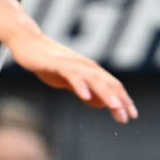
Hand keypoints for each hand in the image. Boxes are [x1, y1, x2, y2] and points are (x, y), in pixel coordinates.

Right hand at [6, 31, 137, 123]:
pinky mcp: (58, 64)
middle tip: (127, 117)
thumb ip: (84, 90)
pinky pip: (72, 75)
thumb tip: (99, 102)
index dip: (123, 99)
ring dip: (106, 93)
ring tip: (115, 107)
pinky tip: (86, 96)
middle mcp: (85, 66)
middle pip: (107, 83)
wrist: (27, 43)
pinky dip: (80, 85)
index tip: (132, 114)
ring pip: (94, 79)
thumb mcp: (68, 81)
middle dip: (119, 100)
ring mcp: (72, 64)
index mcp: (89, 70)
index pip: (112, 85)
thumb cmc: (47, 63)